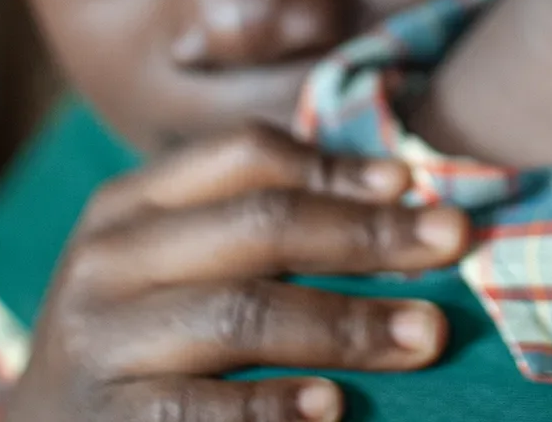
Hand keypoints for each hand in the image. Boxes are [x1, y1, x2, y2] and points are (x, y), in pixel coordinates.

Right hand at [3, 124, 468, 421]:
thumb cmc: (139, 341)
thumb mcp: (171, 263)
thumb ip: (253, 224)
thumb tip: (396, 190)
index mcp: (130, 205)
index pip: (244, 156)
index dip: (335, 164)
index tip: (411, 182)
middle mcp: (107, 262)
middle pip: (260, 225)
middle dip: (366, 233)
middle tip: (452, 241)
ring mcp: (99, 344)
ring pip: (241, 315)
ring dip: (346, 324)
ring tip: (425, 334)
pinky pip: (197, 412)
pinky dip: (270, 407)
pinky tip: (333, 408)